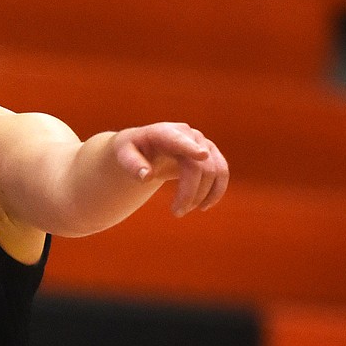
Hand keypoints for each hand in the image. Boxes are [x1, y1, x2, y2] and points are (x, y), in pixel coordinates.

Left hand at [113, 122, 228, 215]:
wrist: (146, 147)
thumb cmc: (132, 150)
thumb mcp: (123, 154)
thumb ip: (132, 163)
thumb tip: (147, 176)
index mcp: (163, 132)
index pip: (178, 140)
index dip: (189, 147)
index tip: (201, 155)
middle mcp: (187, 134)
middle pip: (197, 165)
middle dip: (190, 193)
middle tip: (176, 213)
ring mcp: (202, 143)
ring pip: (214, 170)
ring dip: (203, 195)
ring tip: (183, 211)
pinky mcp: (211, 154)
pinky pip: (222, 173)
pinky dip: (216, 191)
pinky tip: (204, 206)